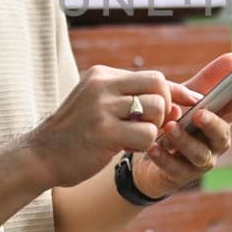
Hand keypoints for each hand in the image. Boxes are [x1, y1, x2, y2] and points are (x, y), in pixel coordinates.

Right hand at [23, 66, 203, 189]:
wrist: (40, 156)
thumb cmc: (76, 134)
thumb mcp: (99, 105)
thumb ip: (131, 99)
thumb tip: (177, 100)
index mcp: (102, 75)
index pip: (152, 77)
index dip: (176, 92)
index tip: (192, 101)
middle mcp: (102, 85)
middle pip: (158, 85)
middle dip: (166, 108)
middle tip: (155, 126)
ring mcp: (101, 107)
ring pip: (155, 109)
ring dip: (153, 128)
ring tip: (134, 137)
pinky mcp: (103, 131)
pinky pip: (146, 134)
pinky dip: (144, 145)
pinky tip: (124, 148)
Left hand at [134, 53, 231, 197]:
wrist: (146, 154)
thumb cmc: (174, 122)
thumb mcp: (186, 98)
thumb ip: (208, 80)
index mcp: (220, 120)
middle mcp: (215, 142)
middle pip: (222, 135)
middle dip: (213, 124)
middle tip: (199, 113)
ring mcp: (199, 161)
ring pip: (199, 154)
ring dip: (185, 140)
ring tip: (170, 127)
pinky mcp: (179, 176)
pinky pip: (174, 168)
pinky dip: (163, 157)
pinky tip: (152, 148)